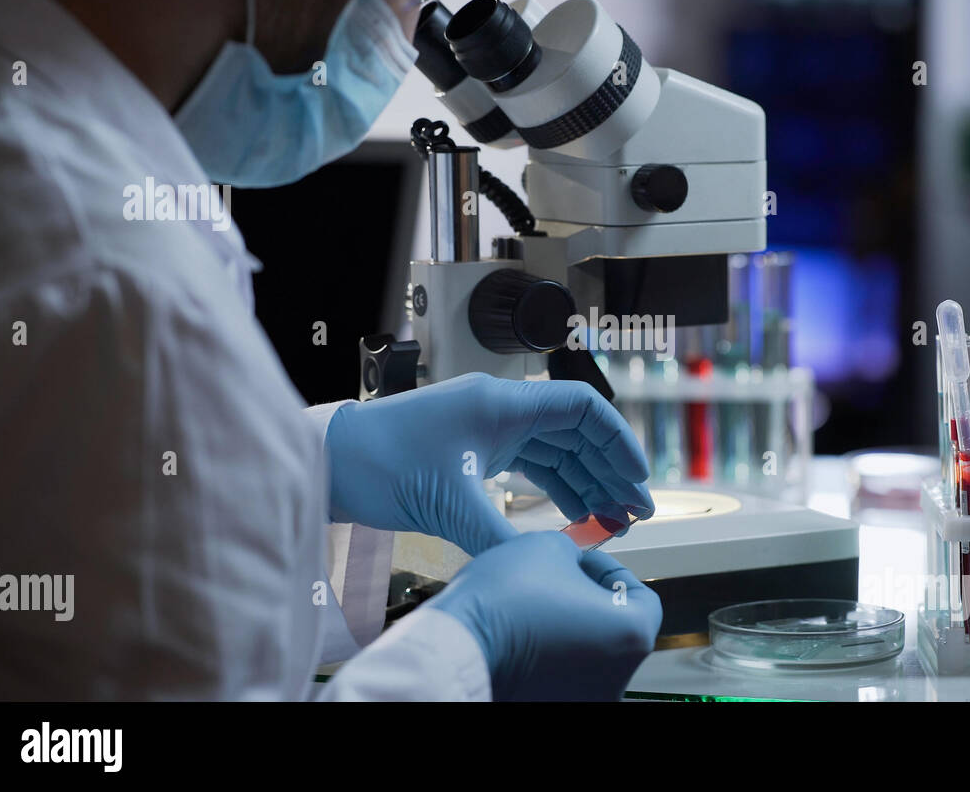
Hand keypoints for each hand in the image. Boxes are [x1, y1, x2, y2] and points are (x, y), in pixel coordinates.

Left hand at [325, 373, 653, 554]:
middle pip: (576, 433)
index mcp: (502, 404)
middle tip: (636, 511)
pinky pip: (530, 465)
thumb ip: (500, 535)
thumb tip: (541, 566)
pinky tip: (576, 516)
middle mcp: (501, 410)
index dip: (617, 441)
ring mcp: (488, 429)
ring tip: (615, 521)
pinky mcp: (474, 450)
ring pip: (556, 452)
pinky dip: (556, 489)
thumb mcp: (448, 504)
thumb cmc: (379, 463)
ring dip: (587, 483)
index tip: (638, 478)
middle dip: (610, 471)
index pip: (582, 408)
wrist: (332, 461)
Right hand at [428, 531, 661, 700]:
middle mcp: (617, 678)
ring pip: (588, 655)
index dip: (610, 570)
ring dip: (570, 627)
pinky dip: (549, 655)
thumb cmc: (506, 594)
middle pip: (616, 629)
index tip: (582, 559)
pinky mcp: (552, 706)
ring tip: (534, 605)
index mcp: (632, 636)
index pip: (642, 597)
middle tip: (557, 577)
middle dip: (589, 599)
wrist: (456, 644)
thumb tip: (575, 563)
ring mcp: (585, 699)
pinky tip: (522, 633)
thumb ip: (577, 552)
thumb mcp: (549, 546)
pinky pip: (561, 676)